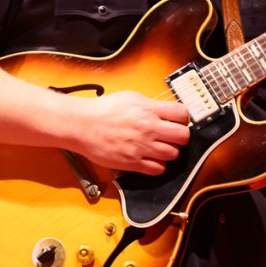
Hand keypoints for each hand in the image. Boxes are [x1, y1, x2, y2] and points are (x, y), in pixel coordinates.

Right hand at [74, 91, 189, 175]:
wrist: (83, 125)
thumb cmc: (104, 109)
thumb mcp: (130, 97)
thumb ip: (150, 105)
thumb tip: (165, 112)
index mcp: (149, 110)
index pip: (182, 114)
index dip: (182, 118)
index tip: (177, 121)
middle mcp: (149, 128)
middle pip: (183, 136)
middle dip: (180, 136)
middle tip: (172, 136)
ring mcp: (142, 147)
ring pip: (173, 154)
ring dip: (169, 152)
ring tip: (160, 148)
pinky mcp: (133, 162)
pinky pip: (158, 169)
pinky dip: (158, 165)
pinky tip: (150, 159)